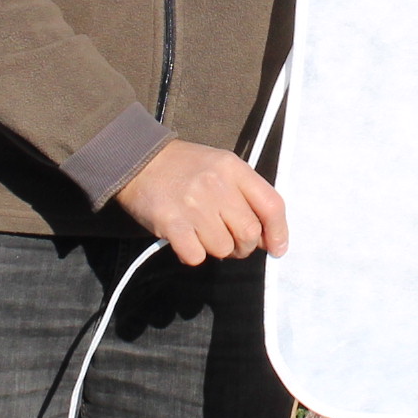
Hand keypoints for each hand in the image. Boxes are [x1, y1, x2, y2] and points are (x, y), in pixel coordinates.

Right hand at [116, 140, 289, 264]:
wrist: (138, 160)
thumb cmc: (185, 168)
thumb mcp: (222, 166)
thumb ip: (247, 195)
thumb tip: (269, 238)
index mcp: (234, 168)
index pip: (272, 205)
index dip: (279, 232)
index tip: (276, 247)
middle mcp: (216, 184)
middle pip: (249, 234)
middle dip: (244, 246)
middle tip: (231, 241)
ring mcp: (193, 204)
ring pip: (223, 249)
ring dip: (216, 249)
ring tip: (203, 233)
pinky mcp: (171, 223)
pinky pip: (196, 256)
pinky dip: (193, 254)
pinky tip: (185, 239)